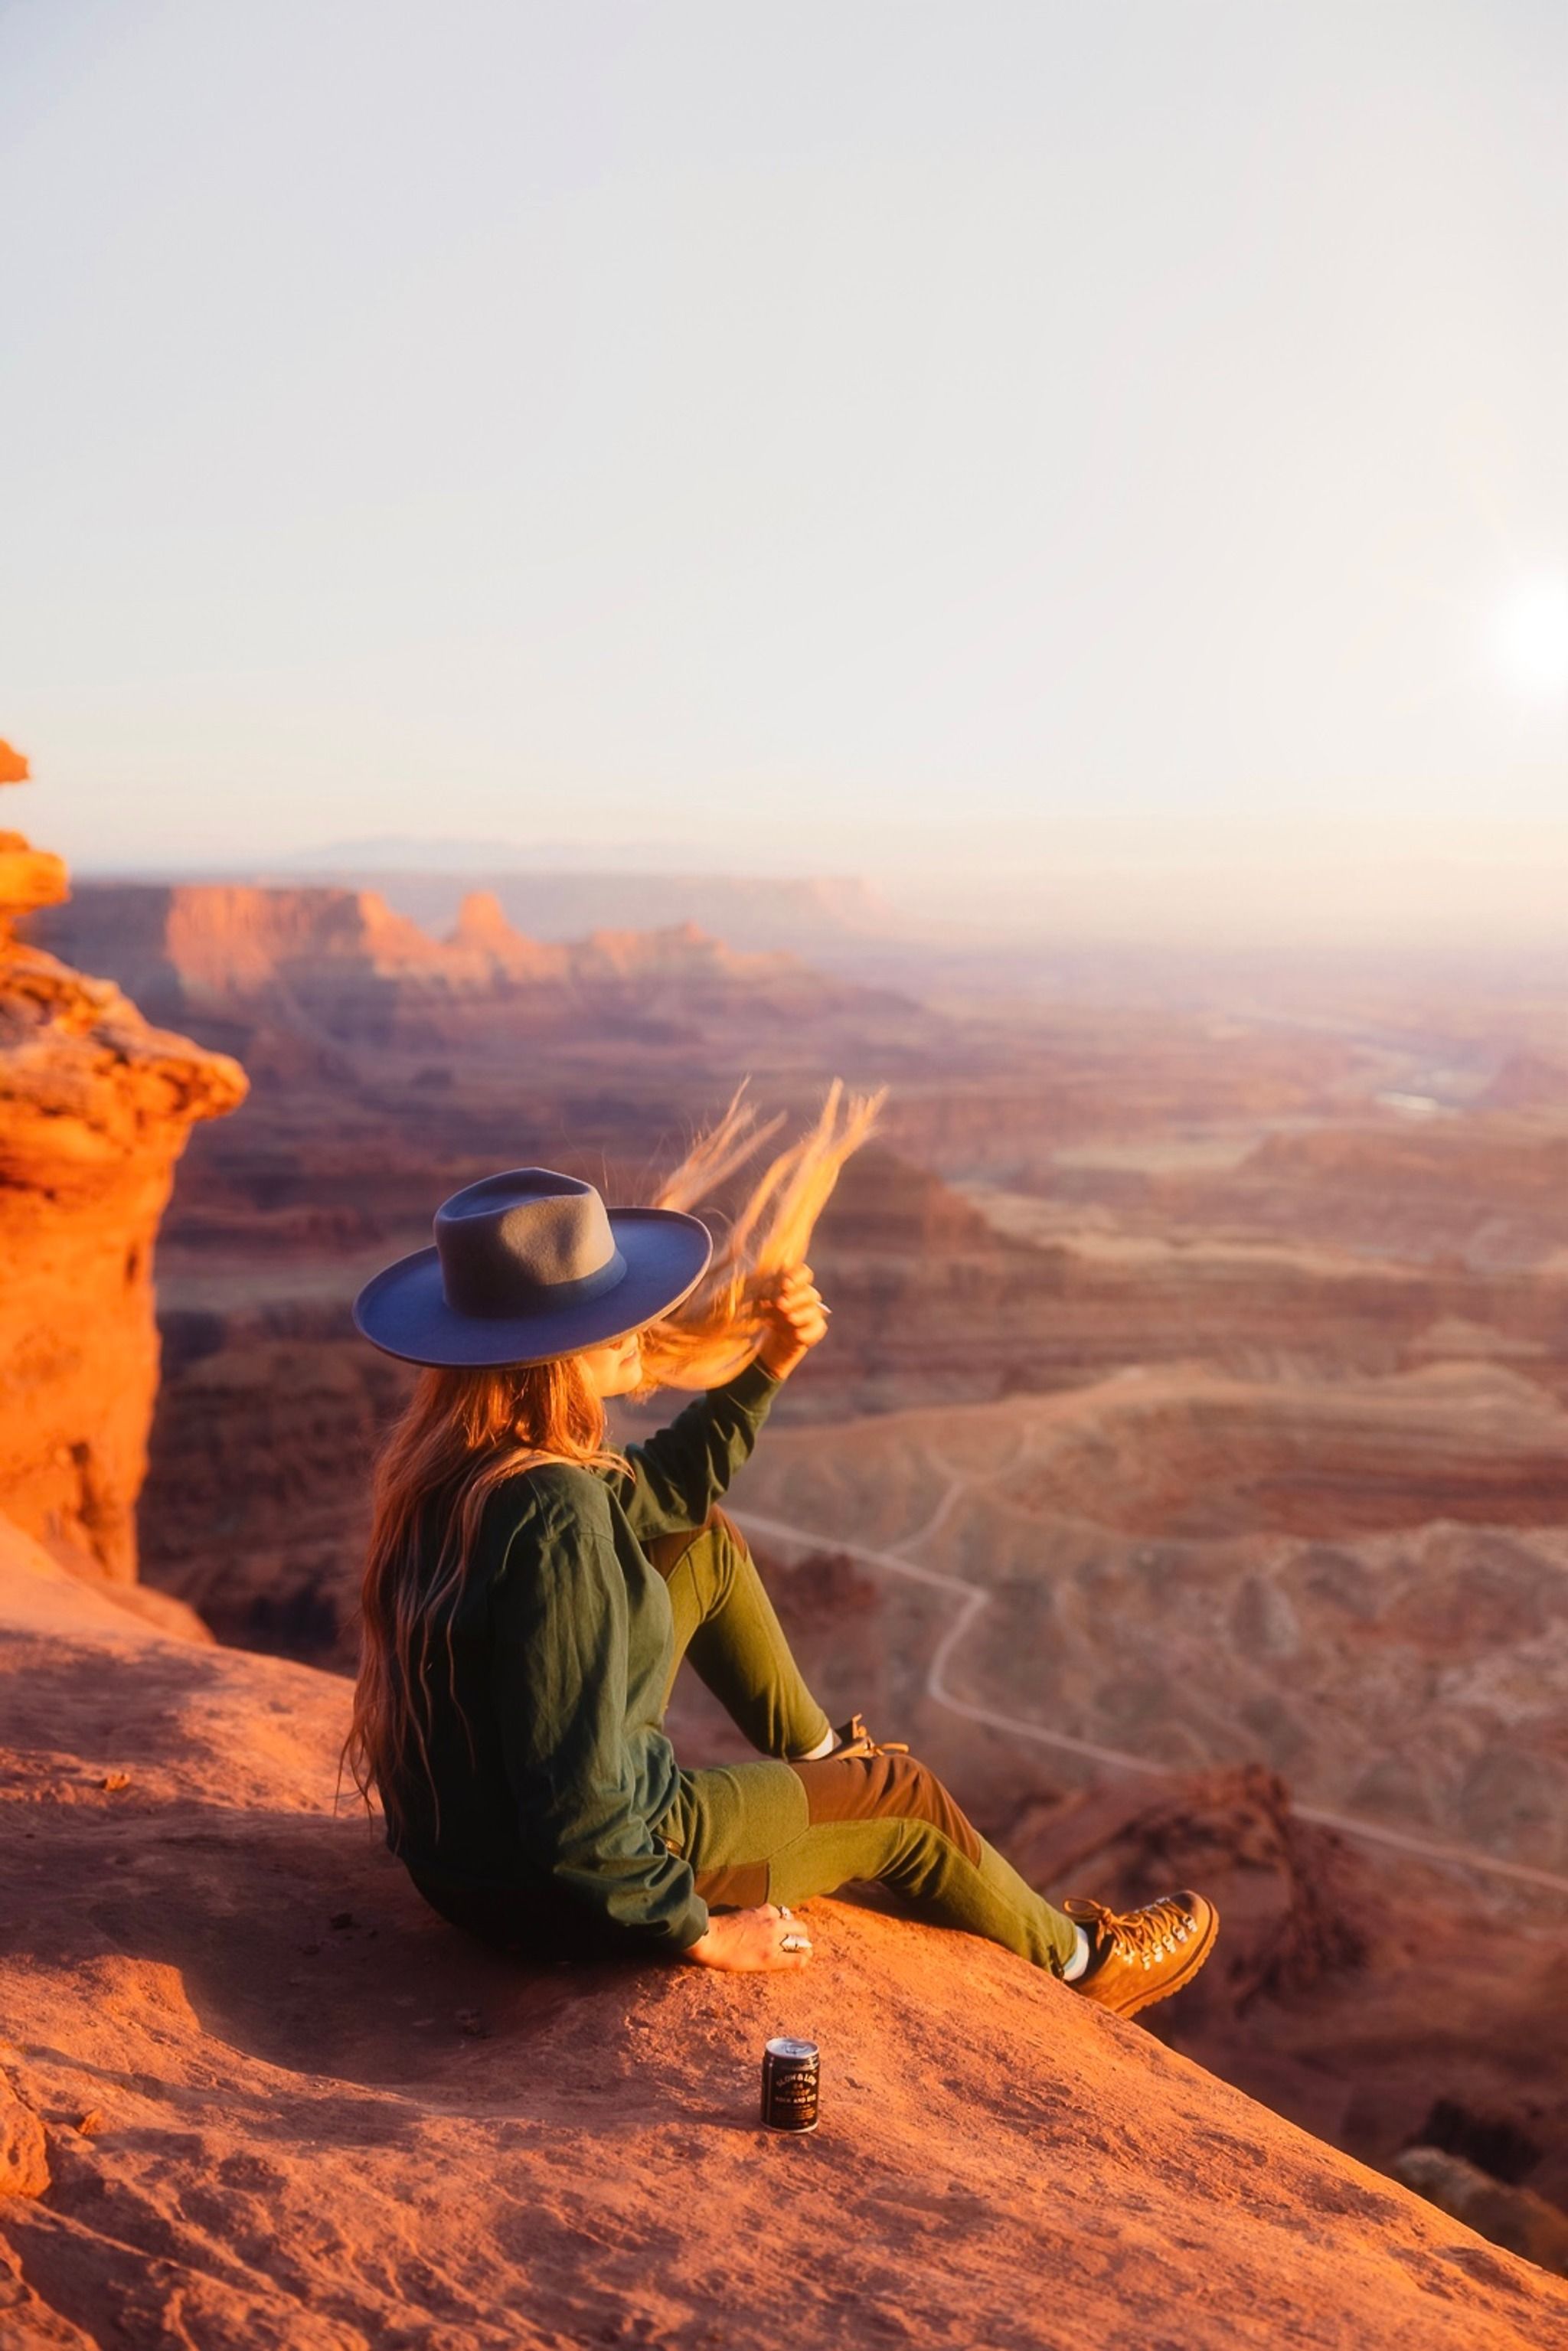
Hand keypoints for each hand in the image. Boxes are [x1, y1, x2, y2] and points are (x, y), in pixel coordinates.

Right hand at [681, 1903, 813, 1971]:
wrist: (710, 1939)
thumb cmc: (719, 1928)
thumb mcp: (742, 1914)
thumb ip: (755, 1917)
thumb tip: (758, 1925)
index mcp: (765, 1910)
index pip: (785, 1914)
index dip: (788, 1924)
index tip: (787, 1931)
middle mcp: (773, 1922)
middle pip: (799, 1926)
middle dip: (801, 1934)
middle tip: (800, 1943)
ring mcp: (773, 1939)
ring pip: (801, 1941)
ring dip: (804, 1947)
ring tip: (805, 1953)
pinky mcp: (770, 1957)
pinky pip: (796, 1959)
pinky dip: (802, 1960)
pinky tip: (803, 1962)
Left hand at [755, 1263, 829, 1380]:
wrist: (774, 1339)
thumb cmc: (767, 1313)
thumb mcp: (760, 1301)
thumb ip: (761, 1292)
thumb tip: (758, 1286)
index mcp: (796, 1284)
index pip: (804, 1274)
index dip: (797, 1277)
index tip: (784, 1284)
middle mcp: (807, 1297)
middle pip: (809, 1293)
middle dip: (795, 1298)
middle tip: (780, 1304)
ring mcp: (813, 1314)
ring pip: (814, 1311)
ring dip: (801, 1314)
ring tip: (789, 1319)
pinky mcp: (816, 1330)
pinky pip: (817, 1329)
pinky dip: (807, 1332)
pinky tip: (796, 1335)